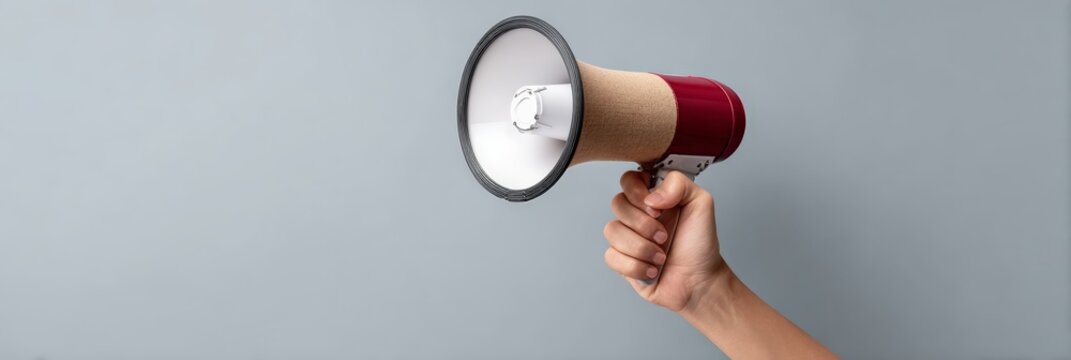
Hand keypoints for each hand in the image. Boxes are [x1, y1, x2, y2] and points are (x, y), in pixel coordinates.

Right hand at [603, 170, 730, 311]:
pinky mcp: (621, 261)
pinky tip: (651, 270)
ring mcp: (628, 238)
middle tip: (664, 236)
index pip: (629, 180)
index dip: (636, 192)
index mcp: (653, 198)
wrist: (699, 283)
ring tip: (660, 257)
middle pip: (617, 204)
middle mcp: (638, 215)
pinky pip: (611, 256)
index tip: (656, 208)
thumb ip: (679, 184)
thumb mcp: (701, 204)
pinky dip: (635, 267)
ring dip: (641, 248)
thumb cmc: (700, 246)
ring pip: (612, 231)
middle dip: (643, 224)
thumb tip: (651, 194)